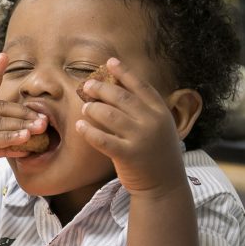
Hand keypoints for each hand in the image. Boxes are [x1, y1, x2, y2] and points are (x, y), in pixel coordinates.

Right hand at [0, 52, 46, 184]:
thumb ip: (4, 139)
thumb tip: (28, 141)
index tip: (4, 55)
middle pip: (3, 109)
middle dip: (26, 114)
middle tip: (45, 119)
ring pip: (0, 124)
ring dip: (22, 126)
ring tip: (39, 128)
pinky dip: (11, 139)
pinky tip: (24, 139)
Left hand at [75, 58, 184, 196]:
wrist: (165, 183)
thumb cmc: (157, 152)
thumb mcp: (158, 126)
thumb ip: (143, 110)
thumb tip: (116, 89)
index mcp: (160, 111)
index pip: (140, 86)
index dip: (124, 72)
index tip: (110, 62)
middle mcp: (152, 122)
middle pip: (121, 97)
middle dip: (101, 88)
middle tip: (87, 85)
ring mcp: (140, 138)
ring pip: (109, 115)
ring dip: (93, 108)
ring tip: (85, 107)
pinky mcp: (128, 155)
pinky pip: (103, 139)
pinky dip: (89, 131)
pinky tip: (80, 126)